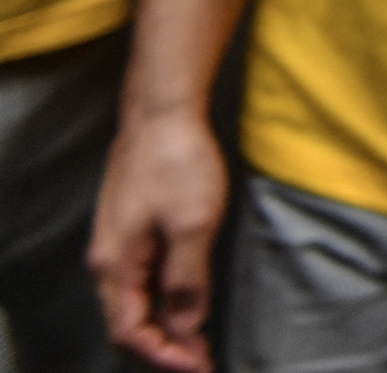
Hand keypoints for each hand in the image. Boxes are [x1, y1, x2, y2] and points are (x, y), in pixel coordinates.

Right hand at [90, 109, 226, 370]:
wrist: (162, 113)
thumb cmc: (177, 162)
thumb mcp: (193, 224)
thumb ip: (186, 279)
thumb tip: (184, 325)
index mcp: (116, 265)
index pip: (129, 330)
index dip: (162, 356)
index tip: (198, 365)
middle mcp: (109, 261)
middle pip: (128, 323)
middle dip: (163, 348)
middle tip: (202, 360)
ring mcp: (119, 245)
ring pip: (135, 303)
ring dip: (165, 327)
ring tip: (198, 342)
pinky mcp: (134, 231)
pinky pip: (142, 281)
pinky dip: (164, 301)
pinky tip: (187, 304)